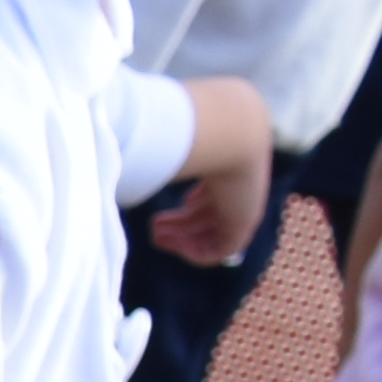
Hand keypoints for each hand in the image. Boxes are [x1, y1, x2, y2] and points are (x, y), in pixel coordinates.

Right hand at [147, 76, 268, 265]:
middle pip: (208, 217)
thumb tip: (138, 147)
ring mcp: (242, 208)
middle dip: (179, 225)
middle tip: (153, 226)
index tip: (171, 206)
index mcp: (229, 170)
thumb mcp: (181, 141)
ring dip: (181, 240)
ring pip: (210, 235)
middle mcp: (238, 191)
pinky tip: (171, 245)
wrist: (232, 129)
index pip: (212, 197)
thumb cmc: (200, 127)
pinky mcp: (242, 224)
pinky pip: (218, 251)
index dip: (190, 206)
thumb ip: (165, 149)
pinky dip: (193, 253)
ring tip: (156, 235)